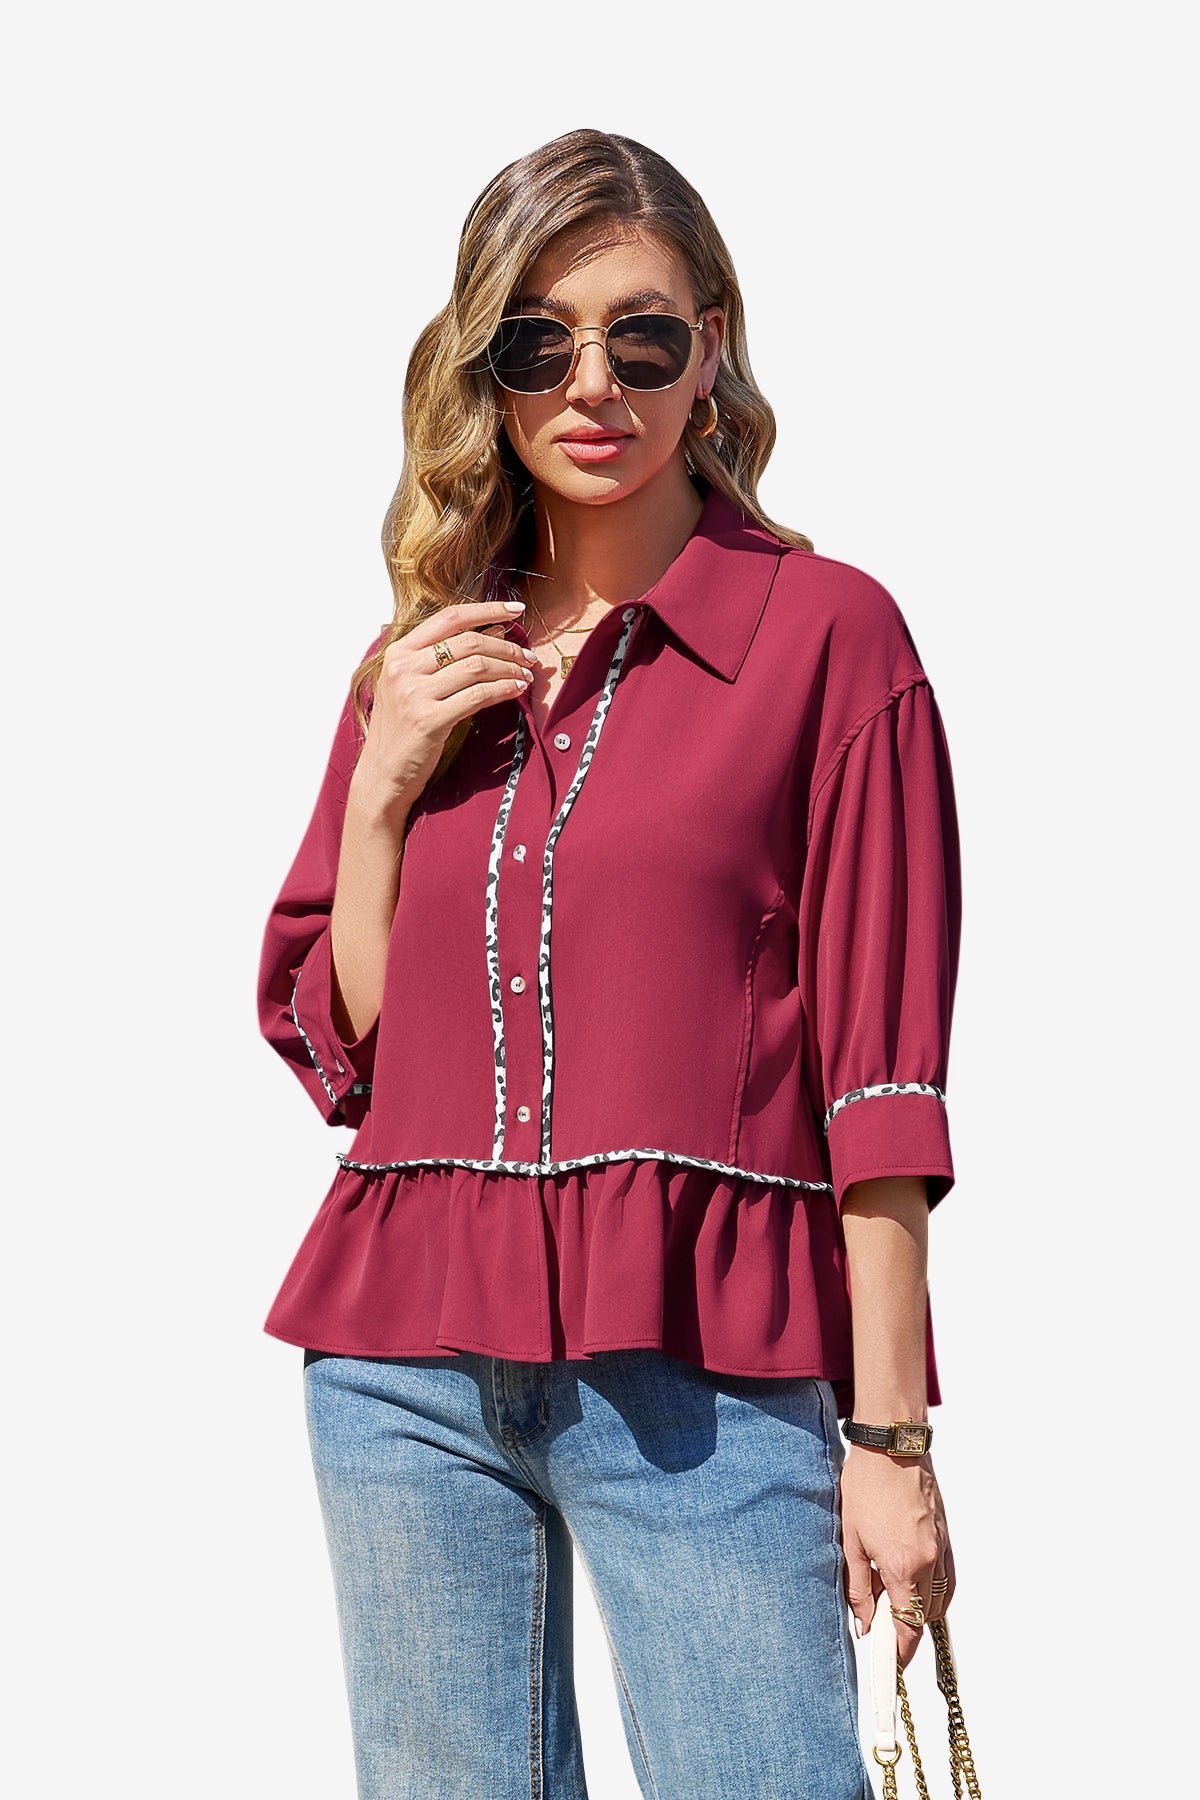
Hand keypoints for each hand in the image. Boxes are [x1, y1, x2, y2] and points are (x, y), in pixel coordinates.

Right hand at [352, 600, 535, 812]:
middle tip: (529, 657)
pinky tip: (516, 690)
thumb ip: (445, 658)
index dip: (487, 610)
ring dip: (509, 669)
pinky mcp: (429, 720)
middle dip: (507, 647)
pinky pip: (477, 696)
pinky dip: (503, 689)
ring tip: (526, 675)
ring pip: (476, 667)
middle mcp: (404, 668)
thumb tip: (495, 631)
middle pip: (468, 642)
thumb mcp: (413, 685)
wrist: (383, 772)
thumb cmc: (403, 729)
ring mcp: (414, 693)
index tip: (515, 610)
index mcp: (399, 652)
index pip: (449, 618)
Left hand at [840, 1448, 954, 1667]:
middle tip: (884, 1631)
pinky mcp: (946, 1536)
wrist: (892, 1447)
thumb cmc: (865, 1487)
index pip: (908, 1627)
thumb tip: (865, 1625)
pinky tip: (915, 1585)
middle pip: (925, 1617)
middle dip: (907, 1631)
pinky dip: (936, 1591)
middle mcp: (929, 1562)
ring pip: (940, 1600)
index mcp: (902, 1567)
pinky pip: (948, 1579)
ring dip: (922, 1611)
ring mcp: (942, 1549)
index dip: (900, 1653)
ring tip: (895, 1605)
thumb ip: (857, 1588)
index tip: (892, 1667)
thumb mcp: (851, 1540)